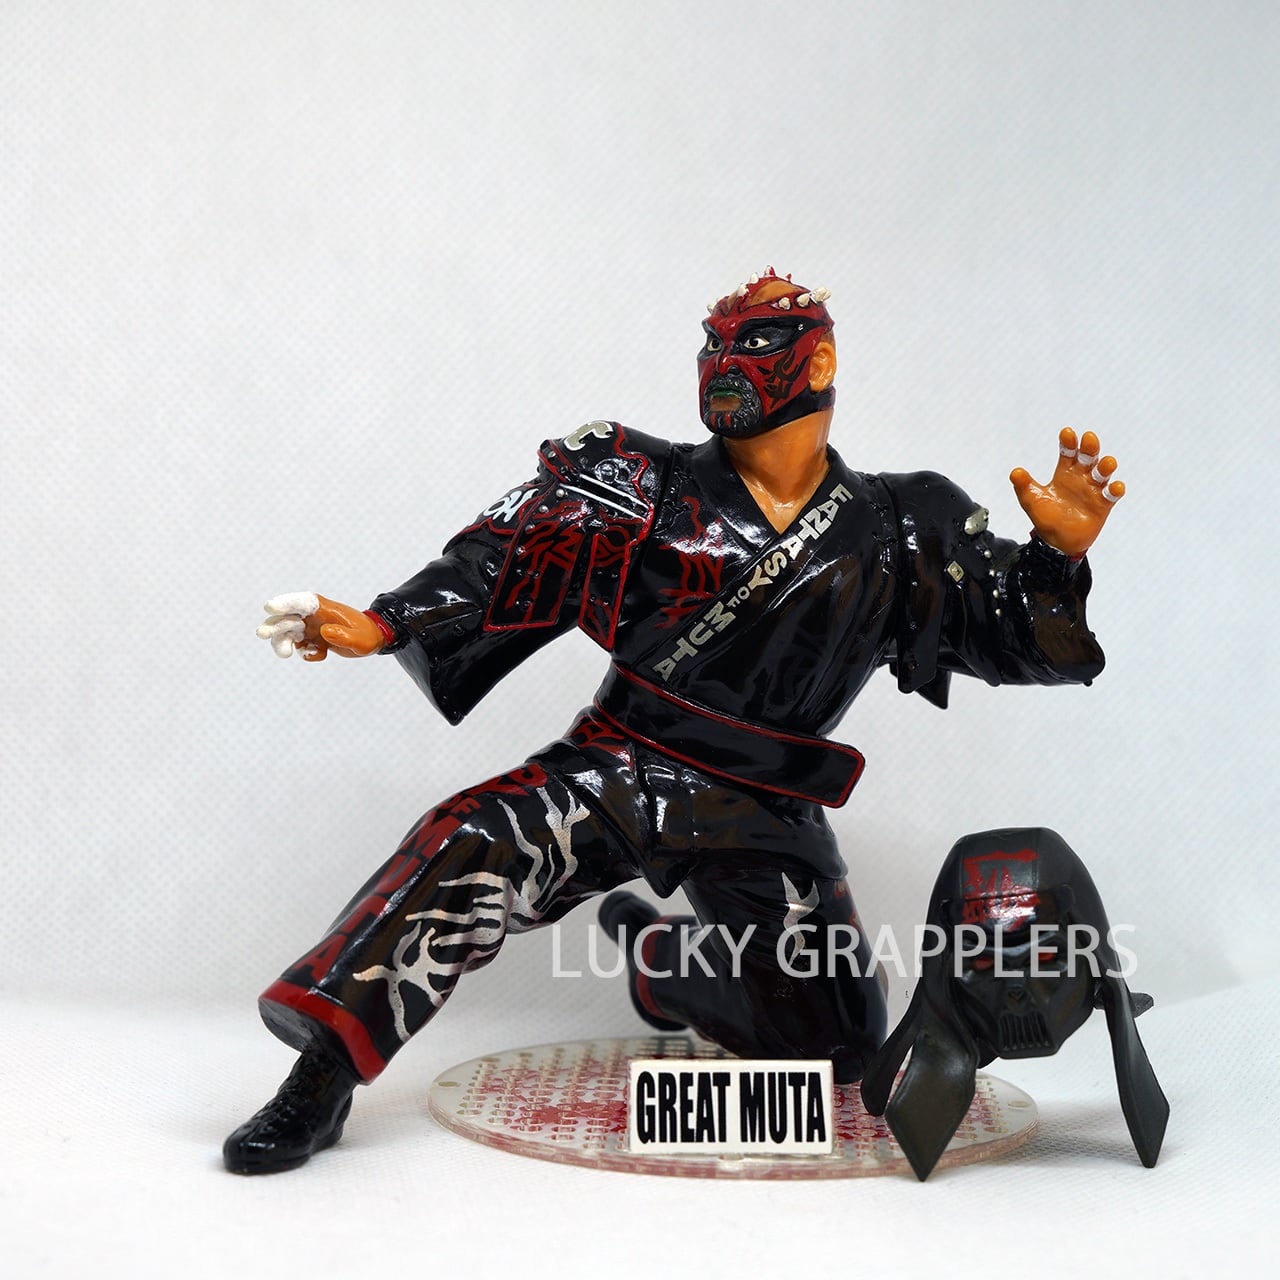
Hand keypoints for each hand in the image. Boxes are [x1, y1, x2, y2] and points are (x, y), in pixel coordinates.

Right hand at [256, 592, 385, 660]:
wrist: (374, 639)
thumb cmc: (368, 635)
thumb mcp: (360, 639)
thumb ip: (343, 636)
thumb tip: (323, 631)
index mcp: (324, 608)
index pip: (302, 602)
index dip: (285, 603)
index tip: (271, 608)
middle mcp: (314, 616)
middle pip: (288, 618)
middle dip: (275, 625)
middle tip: (262, 634)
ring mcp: (311, 627)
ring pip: (288, 633)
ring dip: (283, 642)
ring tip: (285, 654)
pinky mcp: (313, 639)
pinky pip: (301, 647)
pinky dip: (306, 653)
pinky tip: (321, 655)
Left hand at [1009, 428, 1124, 557]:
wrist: (1056, 541)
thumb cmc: (1045, 517)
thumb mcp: (1031, 500)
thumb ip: (1024, 486)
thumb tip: (1015, 472)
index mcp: (1064, 473)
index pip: (1068, 453)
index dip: (1068, 443)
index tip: (1067, 433)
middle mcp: (1081, 478)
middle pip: (1088, 458)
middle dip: (1090, 448)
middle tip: (1089, 438)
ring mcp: (1093, 490)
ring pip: (1103, 473)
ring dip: (1106, 467)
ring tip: (1106, 462)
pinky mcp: (1103, 505)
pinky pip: (1112, 495)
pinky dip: (1115, 490)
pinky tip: (1116, 486)